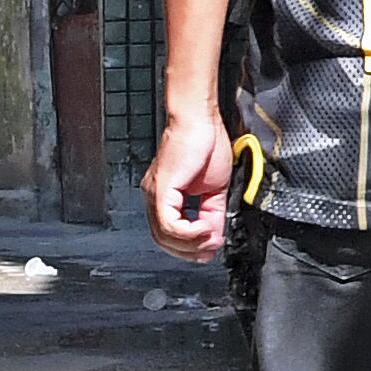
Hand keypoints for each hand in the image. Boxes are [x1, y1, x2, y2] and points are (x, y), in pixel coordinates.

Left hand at [144, 108, 231, 263]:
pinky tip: (204, 229)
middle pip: (164, 240)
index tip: (210, 250)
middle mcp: (155, 198)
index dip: (191, 247)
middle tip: (211, 250)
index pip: (172, 233)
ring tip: (210, 238)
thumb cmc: (206, 143)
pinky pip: (169, 224)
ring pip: (164, 237)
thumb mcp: (215, 187)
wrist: (199, 120)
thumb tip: (216, 235)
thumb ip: (213, 212)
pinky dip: (188, 233)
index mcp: (167, 197)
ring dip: (191, 244)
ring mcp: (155, 195)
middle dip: (190, 251)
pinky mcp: (161, 190)